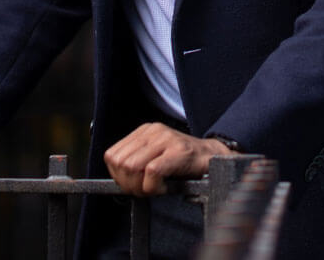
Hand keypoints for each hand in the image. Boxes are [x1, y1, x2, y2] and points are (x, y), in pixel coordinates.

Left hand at [104, 122, 230, 196]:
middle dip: (128, 185)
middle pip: (121, 163)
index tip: (130, 186)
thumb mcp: (154, 157)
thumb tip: (117, 178)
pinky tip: (163, 188)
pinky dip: (153, 187)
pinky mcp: (178, 151)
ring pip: (133, 167)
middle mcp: (153, 131)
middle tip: (143, 191)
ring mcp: (166, 139)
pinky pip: (152, 172)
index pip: (112, 155)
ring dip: (140, 187)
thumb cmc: (182, 163)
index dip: (117, 176)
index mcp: (144, 131)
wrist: (211, 158)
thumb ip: (136, 162)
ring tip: (153, 189)